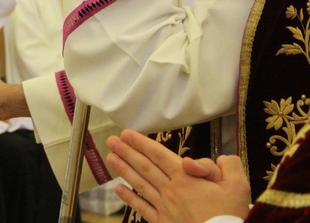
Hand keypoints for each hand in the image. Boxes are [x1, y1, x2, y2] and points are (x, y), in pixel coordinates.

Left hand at [105, 130, 250, 222]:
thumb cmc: (231, 215)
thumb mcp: (237, 185)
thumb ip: (226, 165)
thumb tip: (209, 158)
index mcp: (186, 178)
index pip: (158, 155)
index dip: (141, 143)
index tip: (126, 134)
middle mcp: (171, 190)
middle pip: (144, 166)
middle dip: (126, 151)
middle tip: (111, 140)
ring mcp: (164, 207)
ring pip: (140, 184)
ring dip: (123, 169)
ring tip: (110, 157)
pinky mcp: (163, 222)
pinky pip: (142, 208)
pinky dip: (129, 198)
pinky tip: (117, 189)